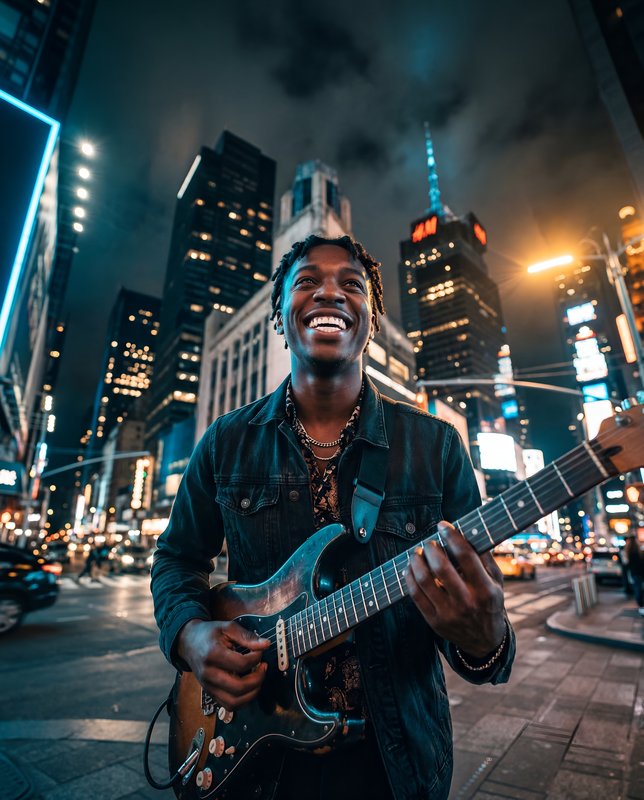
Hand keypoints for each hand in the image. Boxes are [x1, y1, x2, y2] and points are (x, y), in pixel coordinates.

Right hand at [177, 619, 269, 708]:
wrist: (188, 642)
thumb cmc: (208, 634)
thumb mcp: (227, 628)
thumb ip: (247, 636)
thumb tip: (265, 644)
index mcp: (212, 654)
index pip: (241, 664)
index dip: (256, 658)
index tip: (260, 651)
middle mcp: (208, 674)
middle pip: (238, 687)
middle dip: (257, 679)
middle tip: (263, 667)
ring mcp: (208, 686)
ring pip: (234, 702)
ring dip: (252, 693)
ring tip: (258, 679)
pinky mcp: (210, 693)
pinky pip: (229, 706)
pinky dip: (243, 700)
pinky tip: (249, 687)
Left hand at [405, 521, 505, 657]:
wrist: (484, 641)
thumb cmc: (490, 603)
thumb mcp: (497, 582)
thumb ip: (484, 558)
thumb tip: (467, 531)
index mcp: (485, 590)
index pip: (466, 557)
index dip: (452, 537)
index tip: (443, 525)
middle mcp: (467, 602)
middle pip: (441, 568)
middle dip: (431, 548)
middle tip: (429, 542)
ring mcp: (449, 614)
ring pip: (424, 581)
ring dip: (416, 561)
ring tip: (417, 552)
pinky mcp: (434, 621)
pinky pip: (415, 595)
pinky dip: (410, 577)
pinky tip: (411, 568)